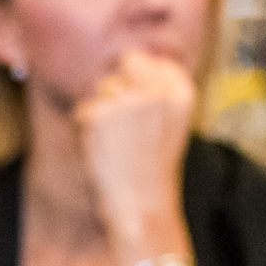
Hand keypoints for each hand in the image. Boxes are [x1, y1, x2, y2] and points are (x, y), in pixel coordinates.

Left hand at [73, 48, 196, 263]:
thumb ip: (157, 89)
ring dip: (104, 112)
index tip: (146, 114)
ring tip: (119, 144)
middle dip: (121, 88)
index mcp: (181, 92)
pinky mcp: (99, 116)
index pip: (151, 59)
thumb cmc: (152, 168)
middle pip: (125, 63)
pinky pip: (83, 110)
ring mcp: (127, 102)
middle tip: (129, 129)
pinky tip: (104, 151)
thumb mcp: (169, 124)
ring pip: (103, 88)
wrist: (142, 208)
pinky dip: (86, 129)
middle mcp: (157, 91)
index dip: (141, 82)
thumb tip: (128, 57)